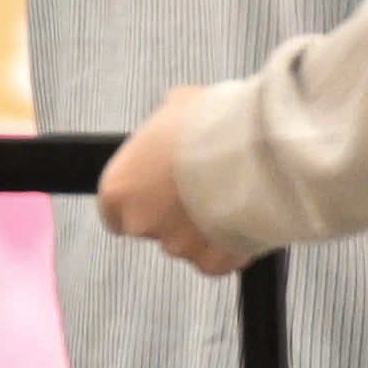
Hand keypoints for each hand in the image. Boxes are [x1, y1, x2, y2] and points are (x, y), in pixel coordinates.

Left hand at [95, 96, 255, 278]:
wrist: (254, 149)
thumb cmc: (210, 126)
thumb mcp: (178, 106)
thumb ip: (166, 126)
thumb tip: (175, 121)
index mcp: (119, 188)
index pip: (113, 211)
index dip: (139, 198)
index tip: (156, 189)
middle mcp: (140, 222)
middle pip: (150, 227)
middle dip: (173, 212)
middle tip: (201, 186)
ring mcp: (176, 245)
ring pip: (186, 243)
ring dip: (203, 226)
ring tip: (231, 196)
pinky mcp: (212, 260)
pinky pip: (218, 259)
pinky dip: (229, 244)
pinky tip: (243, 218)